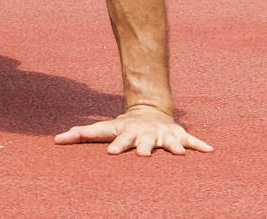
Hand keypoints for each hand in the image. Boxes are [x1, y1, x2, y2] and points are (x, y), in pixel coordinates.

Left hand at [54, 105, 212, 155]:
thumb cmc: (122, 127)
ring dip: (175, 146)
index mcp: (128, 134)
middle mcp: (147, 134)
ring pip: (170, 141)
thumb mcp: (103, 129)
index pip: (120, 141)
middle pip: (145, 142)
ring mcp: (164, 134)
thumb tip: (55, 140)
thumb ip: (81, 134)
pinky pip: (192, 140)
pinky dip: (200, 145)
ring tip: (180, 154)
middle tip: (144, 155)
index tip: (112, 153)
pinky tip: (211, 151)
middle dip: (145, 147)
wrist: (149, 111)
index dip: (117, 146)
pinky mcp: (179, 135)